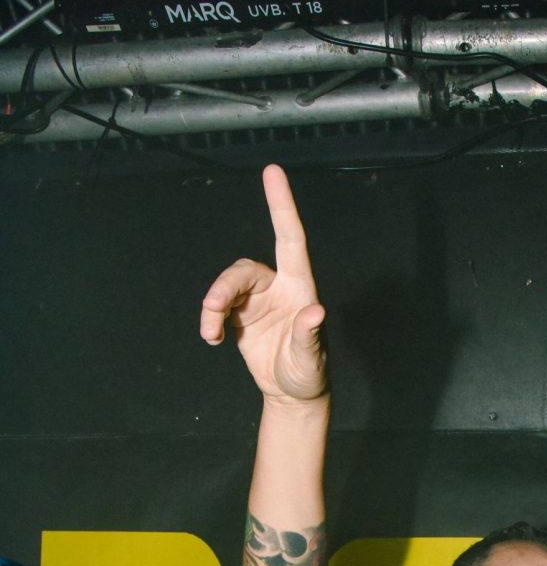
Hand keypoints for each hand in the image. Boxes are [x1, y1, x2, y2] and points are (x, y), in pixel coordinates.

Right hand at [200, 164, 327, 402]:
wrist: (291, 393)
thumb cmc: (308, 373)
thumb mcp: (311, 358)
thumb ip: (309, 335)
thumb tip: (316, 311)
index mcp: (299, 288)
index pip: (290, 238)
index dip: (282, 205)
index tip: (272, 171)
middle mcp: (277, 287)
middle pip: (244, 270)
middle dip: (224, 287)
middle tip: (212, 312)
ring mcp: (257, 300)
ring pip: (227, 286)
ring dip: (213, 306)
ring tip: (210, 333)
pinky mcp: (240, 315)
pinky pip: (219, 306)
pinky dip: (210, 319)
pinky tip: (212, 338)